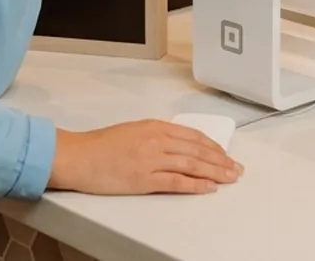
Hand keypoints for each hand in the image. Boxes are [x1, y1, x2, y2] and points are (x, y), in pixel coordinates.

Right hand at [47, 120, 242, 195]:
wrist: (78, 156)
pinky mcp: (144, 179)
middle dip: (220, 160)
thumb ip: (155, 136)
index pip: (193, 136)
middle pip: (197, 150)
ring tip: (230, 178)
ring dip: (215, 172)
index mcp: (155, 126)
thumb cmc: (100, 145)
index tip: (224, 154)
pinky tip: (209, 187)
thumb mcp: (133, 131)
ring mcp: (151, 159)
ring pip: (192, 165)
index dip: (213, 146)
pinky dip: (195, 185)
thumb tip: (175, 145)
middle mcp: (156, 140)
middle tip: (236, 168)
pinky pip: (176, 182)